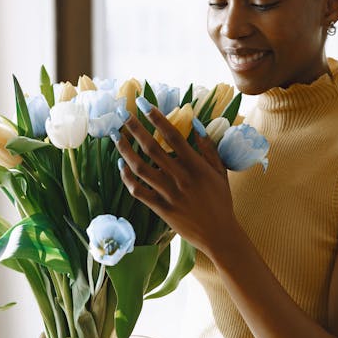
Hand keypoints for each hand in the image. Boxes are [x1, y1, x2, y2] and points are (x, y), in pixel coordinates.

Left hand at [111, 101, 239, 254]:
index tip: (144, 104)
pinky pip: (138, 191)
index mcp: (196, 165)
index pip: (173, 135)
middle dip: (135, 128)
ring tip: (115, 136)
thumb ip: (208, 147)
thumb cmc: (221, 200)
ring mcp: (169, 194)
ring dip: (125, 150)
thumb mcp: (220, 171)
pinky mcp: (161, 209)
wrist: (219, 234)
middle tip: (122, 114)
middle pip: (152, 148)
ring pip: (140, 168)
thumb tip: (195, 123)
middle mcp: (180, 178)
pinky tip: (121, 165)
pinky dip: (127, 178)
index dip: (157, 118)